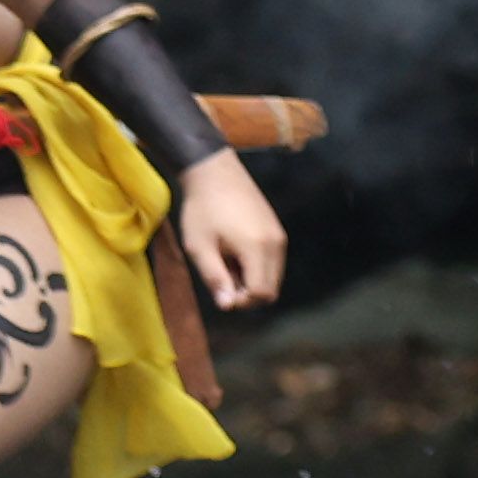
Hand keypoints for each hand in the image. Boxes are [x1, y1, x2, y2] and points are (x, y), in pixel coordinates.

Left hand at [172, 149, 286, 311]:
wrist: (213, 172)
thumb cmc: (201, 209)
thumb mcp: (199, 246)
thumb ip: (214, 277)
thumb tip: (227, 306)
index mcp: (258, 248)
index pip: (262, 293)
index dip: (242, 301)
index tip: (220, 291)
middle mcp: (276, 244)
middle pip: (271, 289)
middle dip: (246, 293)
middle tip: (220, 277)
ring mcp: (279, 236)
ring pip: (272, 276)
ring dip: (250, 279)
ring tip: (224, 261)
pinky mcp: (276, 230)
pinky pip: (272, 261)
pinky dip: (255, 266)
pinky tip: (232, 252)